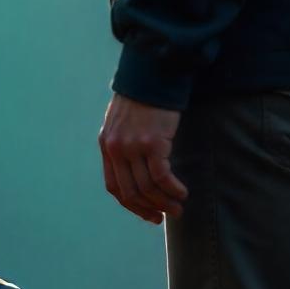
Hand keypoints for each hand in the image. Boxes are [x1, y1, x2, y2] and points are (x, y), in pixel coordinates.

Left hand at [99, 93, 187, 223]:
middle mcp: (116, 149)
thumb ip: (124, 143)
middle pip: (131, 192)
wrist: (152, 71)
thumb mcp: (123, 121)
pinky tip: (182, 193)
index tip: (147, 213)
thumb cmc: (143, 95)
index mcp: (107, 146)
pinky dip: (173, 189)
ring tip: (178, 208)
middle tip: (165, 216)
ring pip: (147, 187)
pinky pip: (162, 176)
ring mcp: (133, 147)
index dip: (131, 205)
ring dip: (164, 202)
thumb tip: (136, 168)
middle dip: (149, 209)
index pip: (114, 187)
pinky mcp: (152, 142)